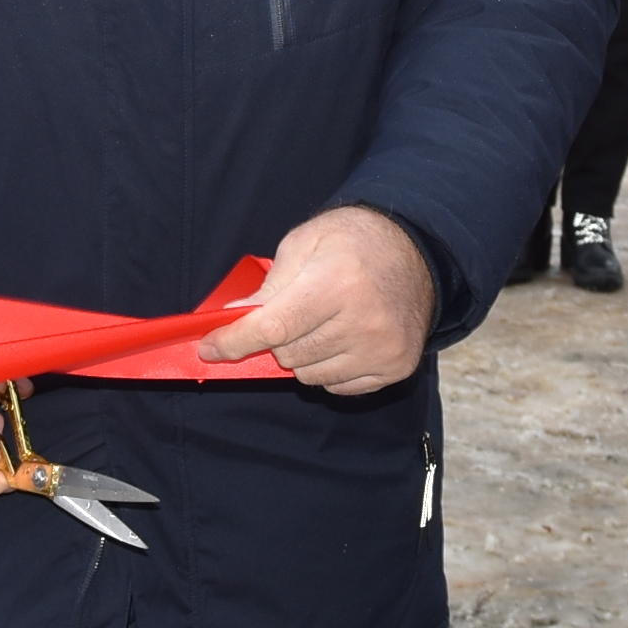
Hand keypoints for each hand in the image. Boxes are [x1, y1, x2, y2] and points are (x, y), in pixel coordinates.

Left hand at [192, 204, 432, 395]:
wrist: (417, 249)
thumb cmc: (353, 241)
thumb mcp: (304, 244)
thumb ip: (268, 286)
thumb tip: (234, 320)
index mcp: (337, 283)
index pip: (273, 327)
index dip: (234, 341)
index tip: (210, 348)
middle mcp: (364, 321)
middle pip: (289, 355)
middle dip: (275, 340)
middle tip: (288, 314)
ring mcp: (383, 348)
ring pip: (311, 376)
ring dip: (303, 356)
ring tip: (321, 323)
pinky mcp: (397, 366)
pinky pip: (339, 386)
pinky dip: (329, 368)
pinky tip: (343, 338)